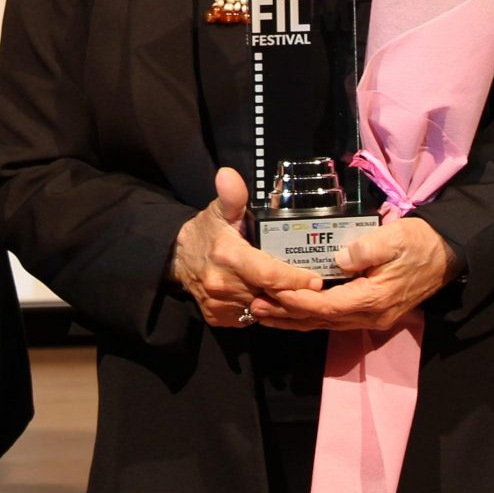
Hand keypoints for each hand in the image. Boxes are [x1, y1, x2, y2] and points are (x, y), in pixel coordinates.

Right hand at [169, 167, 320, 326]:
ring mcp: (220, 305)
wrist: (177, 259)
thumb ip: (232, 196)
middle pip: (270, 295)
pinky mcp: (218, 318)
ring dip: (279, 303)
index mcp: (228, 256)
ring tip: (296, 293)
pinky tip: (269, 298)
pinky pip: (249, 318)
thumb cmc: (206, 232)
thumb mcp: (219, 210)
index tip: (316, 279)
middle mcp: (224, 285)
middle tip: (313, 288)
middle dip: (293, 293)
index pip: (269, 275)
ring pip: (262, 309)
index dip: (295, 279)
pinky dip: (262, 310)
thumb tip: (228, 174)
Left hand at [252, 217, 454, 332]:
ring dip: (293, 319)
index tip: (270, 293)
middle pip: (319, 320)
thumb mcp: (394, 239)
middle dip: (285, 315)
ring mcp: (371, 318)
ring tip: (263, 313)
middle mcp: (369, 316)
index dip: (296, 301)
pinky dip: (310, 316)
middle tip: (253, 307)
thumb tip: (339, 258)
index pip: (325, 305)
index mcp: (372, 299)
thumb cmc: (419, 243)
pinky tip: (292, 311)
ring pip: (324, 323)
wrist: (446, 255)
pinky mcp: (370, 312)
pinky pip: (333, 319)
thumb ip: (365, 249)